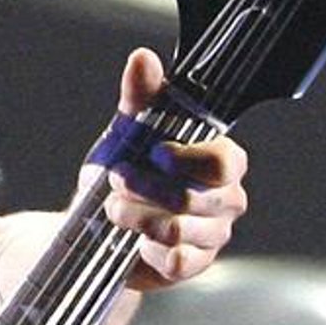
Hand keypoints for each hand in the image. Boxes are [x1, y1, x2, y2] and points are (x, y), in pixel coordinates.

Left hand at [92, 47, 248, 291]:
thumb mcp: (127, 131)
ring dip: (136, 217)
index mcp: (221, 161)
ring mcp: (213, 236)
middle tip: (117, 180)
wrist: (99, 223)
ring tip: (113, 209)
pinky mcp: (192, 266)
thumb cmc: (124, 170)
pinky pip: (175, 261)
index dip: (188, 159)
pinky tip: (133, 241)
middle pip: (193, 197)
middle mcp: (226, 199)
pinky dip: (146, 250)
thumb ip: (140, 97)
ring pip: (178, 229)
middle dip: (145, 188)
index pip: (224, 162)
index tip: (154, 153)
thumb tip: (143, 58)